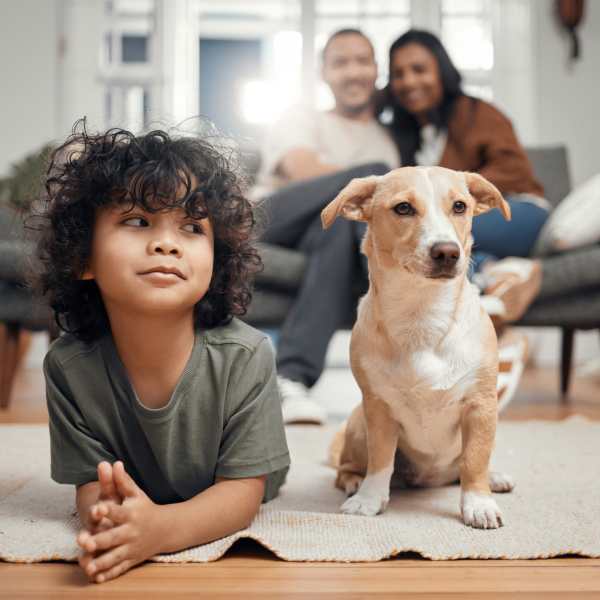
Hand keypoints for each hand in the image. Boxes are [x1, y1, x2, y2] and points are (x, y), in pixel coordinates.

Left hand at [77, 461, 164, 582]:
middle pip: (113, 537)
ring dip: (102, 562)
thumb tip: (114, 462)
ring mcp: (131, 547)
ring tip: (89, 567)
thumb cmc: (145, 508)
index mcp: (131, 514)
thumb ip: (123, 481)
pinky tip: (96, 578)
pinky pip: (119, 569)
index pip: (117, 511)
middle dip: (100, 540)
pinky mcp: (131, 560)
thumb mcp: (136, 494)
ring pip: (114, 557)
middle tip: (85, 542)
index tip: (97, 509)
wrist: (166, 528)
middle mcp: (131, 531)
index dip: (107, 510)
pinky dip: (109, 575)